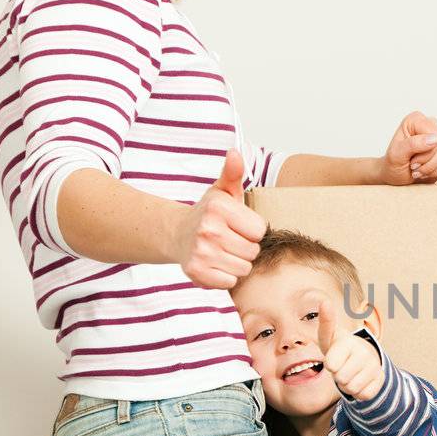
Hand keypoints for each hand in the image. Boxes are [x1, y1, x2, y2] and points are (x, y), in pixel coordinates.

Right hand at [174, 150, 265, 288]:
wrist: (177, 234)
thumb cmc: (209, 213)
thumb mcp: (222, 191)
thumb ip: (233, 173)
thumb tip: (235, 153)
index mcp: (219, 207)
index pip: (260, 230)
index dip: (251, 230)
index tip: (237, 226)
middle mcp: (208, 229)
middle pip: (253, 251)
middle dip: (245, 248)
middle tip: (229, 240)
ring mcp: (201, 251)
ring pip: (243, 268)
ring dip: (236, 263)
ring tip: (222, 252)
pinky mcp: (196, 272)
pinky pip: (229, 282)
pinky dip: (225, 277)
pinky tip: (215, 265)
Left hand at [315, 299, 384, 400]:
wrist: (365, 357)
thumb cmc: (340, 349)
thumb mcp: (329, 338)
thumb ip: (326, 323)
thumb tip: (325, 300)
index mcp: (349, 342)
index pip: (331, 365)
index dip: (330, 365)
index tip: (334, 358)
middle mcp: (364, 352)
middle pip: (340, 379)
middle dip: (338, 377)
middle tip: (342, 367)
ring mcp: (374, 366)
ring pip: (352, 388)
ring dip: (347, 385)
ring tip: (350, 373)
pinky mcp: (381, 379)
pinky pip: (363, 395)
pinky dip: (359, 392)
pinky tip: (360, 381)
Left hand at [381, 111, 436, 184]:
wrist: (397, 175)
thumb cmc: (393, 164)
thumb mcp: (396, 155)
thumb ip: (412, 144)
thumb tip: (435, 138)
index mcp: (416, 120)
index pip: (435, 136)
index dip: (426, 154)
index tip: (412, 163)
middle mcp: (432, 124)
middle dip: (431, 164)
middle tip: (416, 169)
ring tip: (422, 171)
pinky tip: (432, 171)